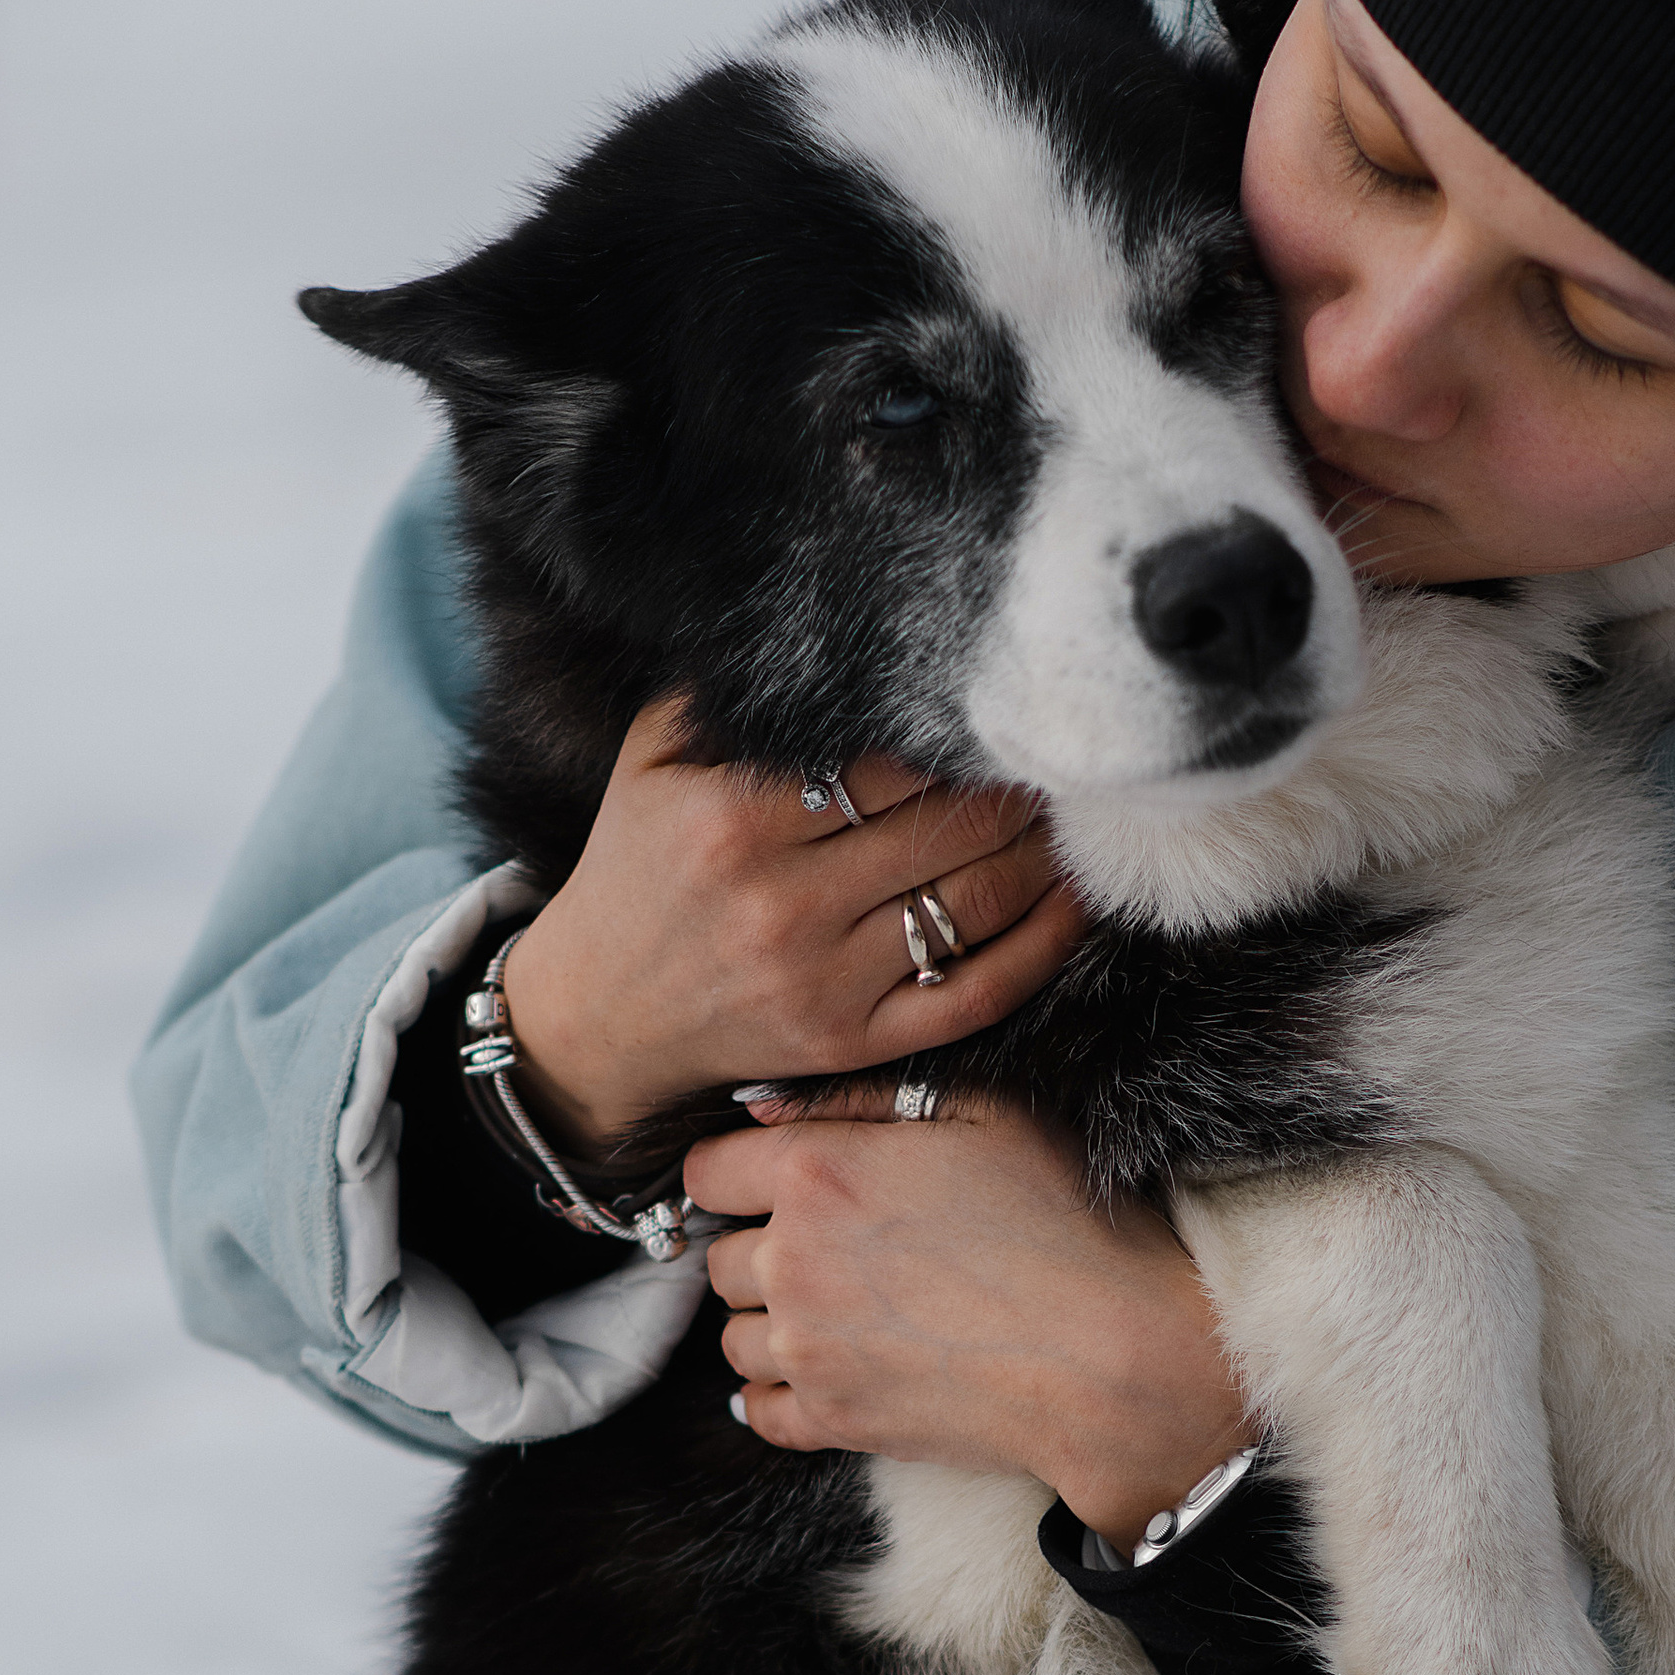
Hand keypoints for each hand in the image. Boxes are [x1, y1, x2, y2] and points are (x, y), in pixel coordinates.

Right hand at [501, 708, 1087, 1150]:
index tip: (1001, 711)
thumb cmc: (639, 870)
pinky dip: (1041, 948)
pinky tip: (1075, 903)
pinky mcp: (851, 1043)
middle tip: (1060, 760)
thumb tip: (821, 631)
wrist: (599, 1014)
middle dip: (1016, 791)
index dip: (956, 735)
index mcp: (733, 817)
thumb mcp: (652, 762)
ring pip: (974, 903)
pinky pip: (975, 994)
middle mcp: (780, 901)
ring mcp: (821, 980)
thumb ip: (727, 697)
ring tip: (1071, 817)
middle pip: (945, 829)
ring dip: (1042, 856)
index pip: (887, 760)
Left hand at [685, 1092, 1253, 1543]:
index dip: (740, 1173)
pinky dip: (780, 1395)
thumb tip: (766, 1107)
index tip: (778, 1186)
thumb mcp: (985, 1113)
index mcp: (818, 1173)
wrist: (1112, 1353)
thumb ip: (864, 1096)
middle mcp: (792, 1261)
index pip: (707, 1170)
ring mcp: (805, 1350)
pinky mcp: (832, 1421)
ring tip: (841, 1316)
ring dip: (772, 1323)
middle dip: (761, 1249)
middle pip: (719, 1257)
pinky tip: (828, 1373)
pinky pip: (758, 1411)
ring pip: (734, 1336)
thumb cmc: (1063, 1220)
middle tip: (833, 1252)